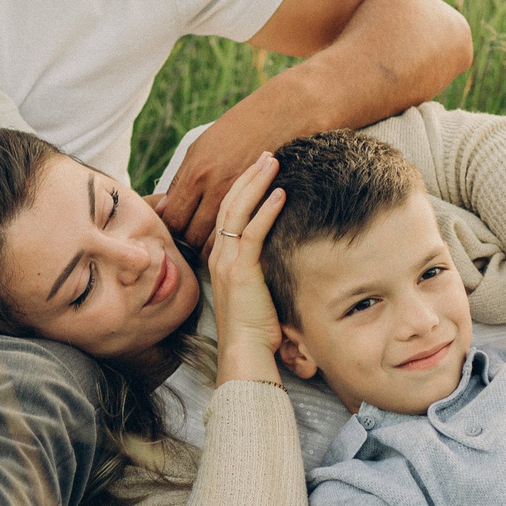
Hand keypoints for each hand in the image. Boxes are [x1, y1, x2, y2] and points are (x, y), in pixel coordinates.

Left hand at [151, 105, 297, 245]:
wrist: (279, 116)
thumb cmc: (236, 129)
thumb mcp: (200, 148)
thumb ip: (181, 181)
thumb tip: (163, 209)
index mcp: (196, 174)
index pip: (172, 219)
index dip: (171, 231)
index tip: (175, 232)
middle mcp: (213, 187)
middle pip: (190, 235)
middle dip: (189, 243)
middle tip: (193, 244)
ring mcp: (239, 197)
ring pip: (214, 242)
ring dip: (211, 247)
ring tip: (211, 245)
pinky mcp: (260, 202)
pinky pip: (239, 235)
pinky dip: (233, 241)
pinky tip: (233, 240)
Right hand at [206, 152, 286, 385]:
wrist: (245, 351)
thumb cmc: (256, 328)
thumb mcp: (259, 290)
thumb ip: (264, 268)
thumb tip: (286, 252)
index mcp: (221, 258)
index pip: (228, 212)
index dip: (242, 188)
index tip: (259, 169)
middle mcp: (220, 255)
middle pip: (230, 203)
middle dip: (248, 176)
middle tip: (265, 154)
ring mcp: (227, 261)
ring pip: (238, 211)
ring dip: (256, 183)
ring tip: (272, 162)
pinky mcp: (240, 270)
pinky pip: (252, 232)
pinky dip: (266, 211)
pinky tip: (280, 193)